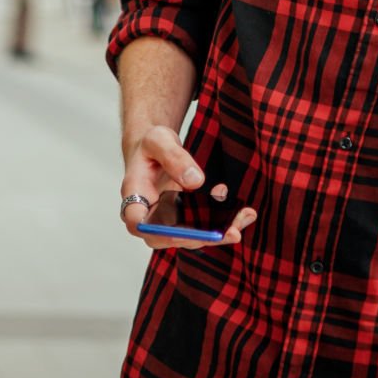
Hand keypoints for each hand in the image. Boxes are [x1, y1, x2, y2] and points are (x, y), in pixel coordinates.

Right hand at [119, 125, 256, 248]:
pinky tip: (241, 211)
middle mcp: (149, 216)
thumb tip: (196, 182)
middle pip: (169, 237)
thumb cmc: (151, 144)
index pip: (139, 223)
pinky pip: (200, 226)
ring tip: (243, 221)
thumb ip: (174, 158)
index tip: (183, 231)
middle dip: (200, 237)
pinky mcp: (182, 219)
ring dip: (217, 233)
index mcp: (134, 196)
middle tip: (229, 233)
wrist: (155, 147)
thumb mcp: (159, 140)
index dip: (159, 232)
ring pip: (189, 236)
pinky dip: (221, 221)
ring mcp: (166, 221)